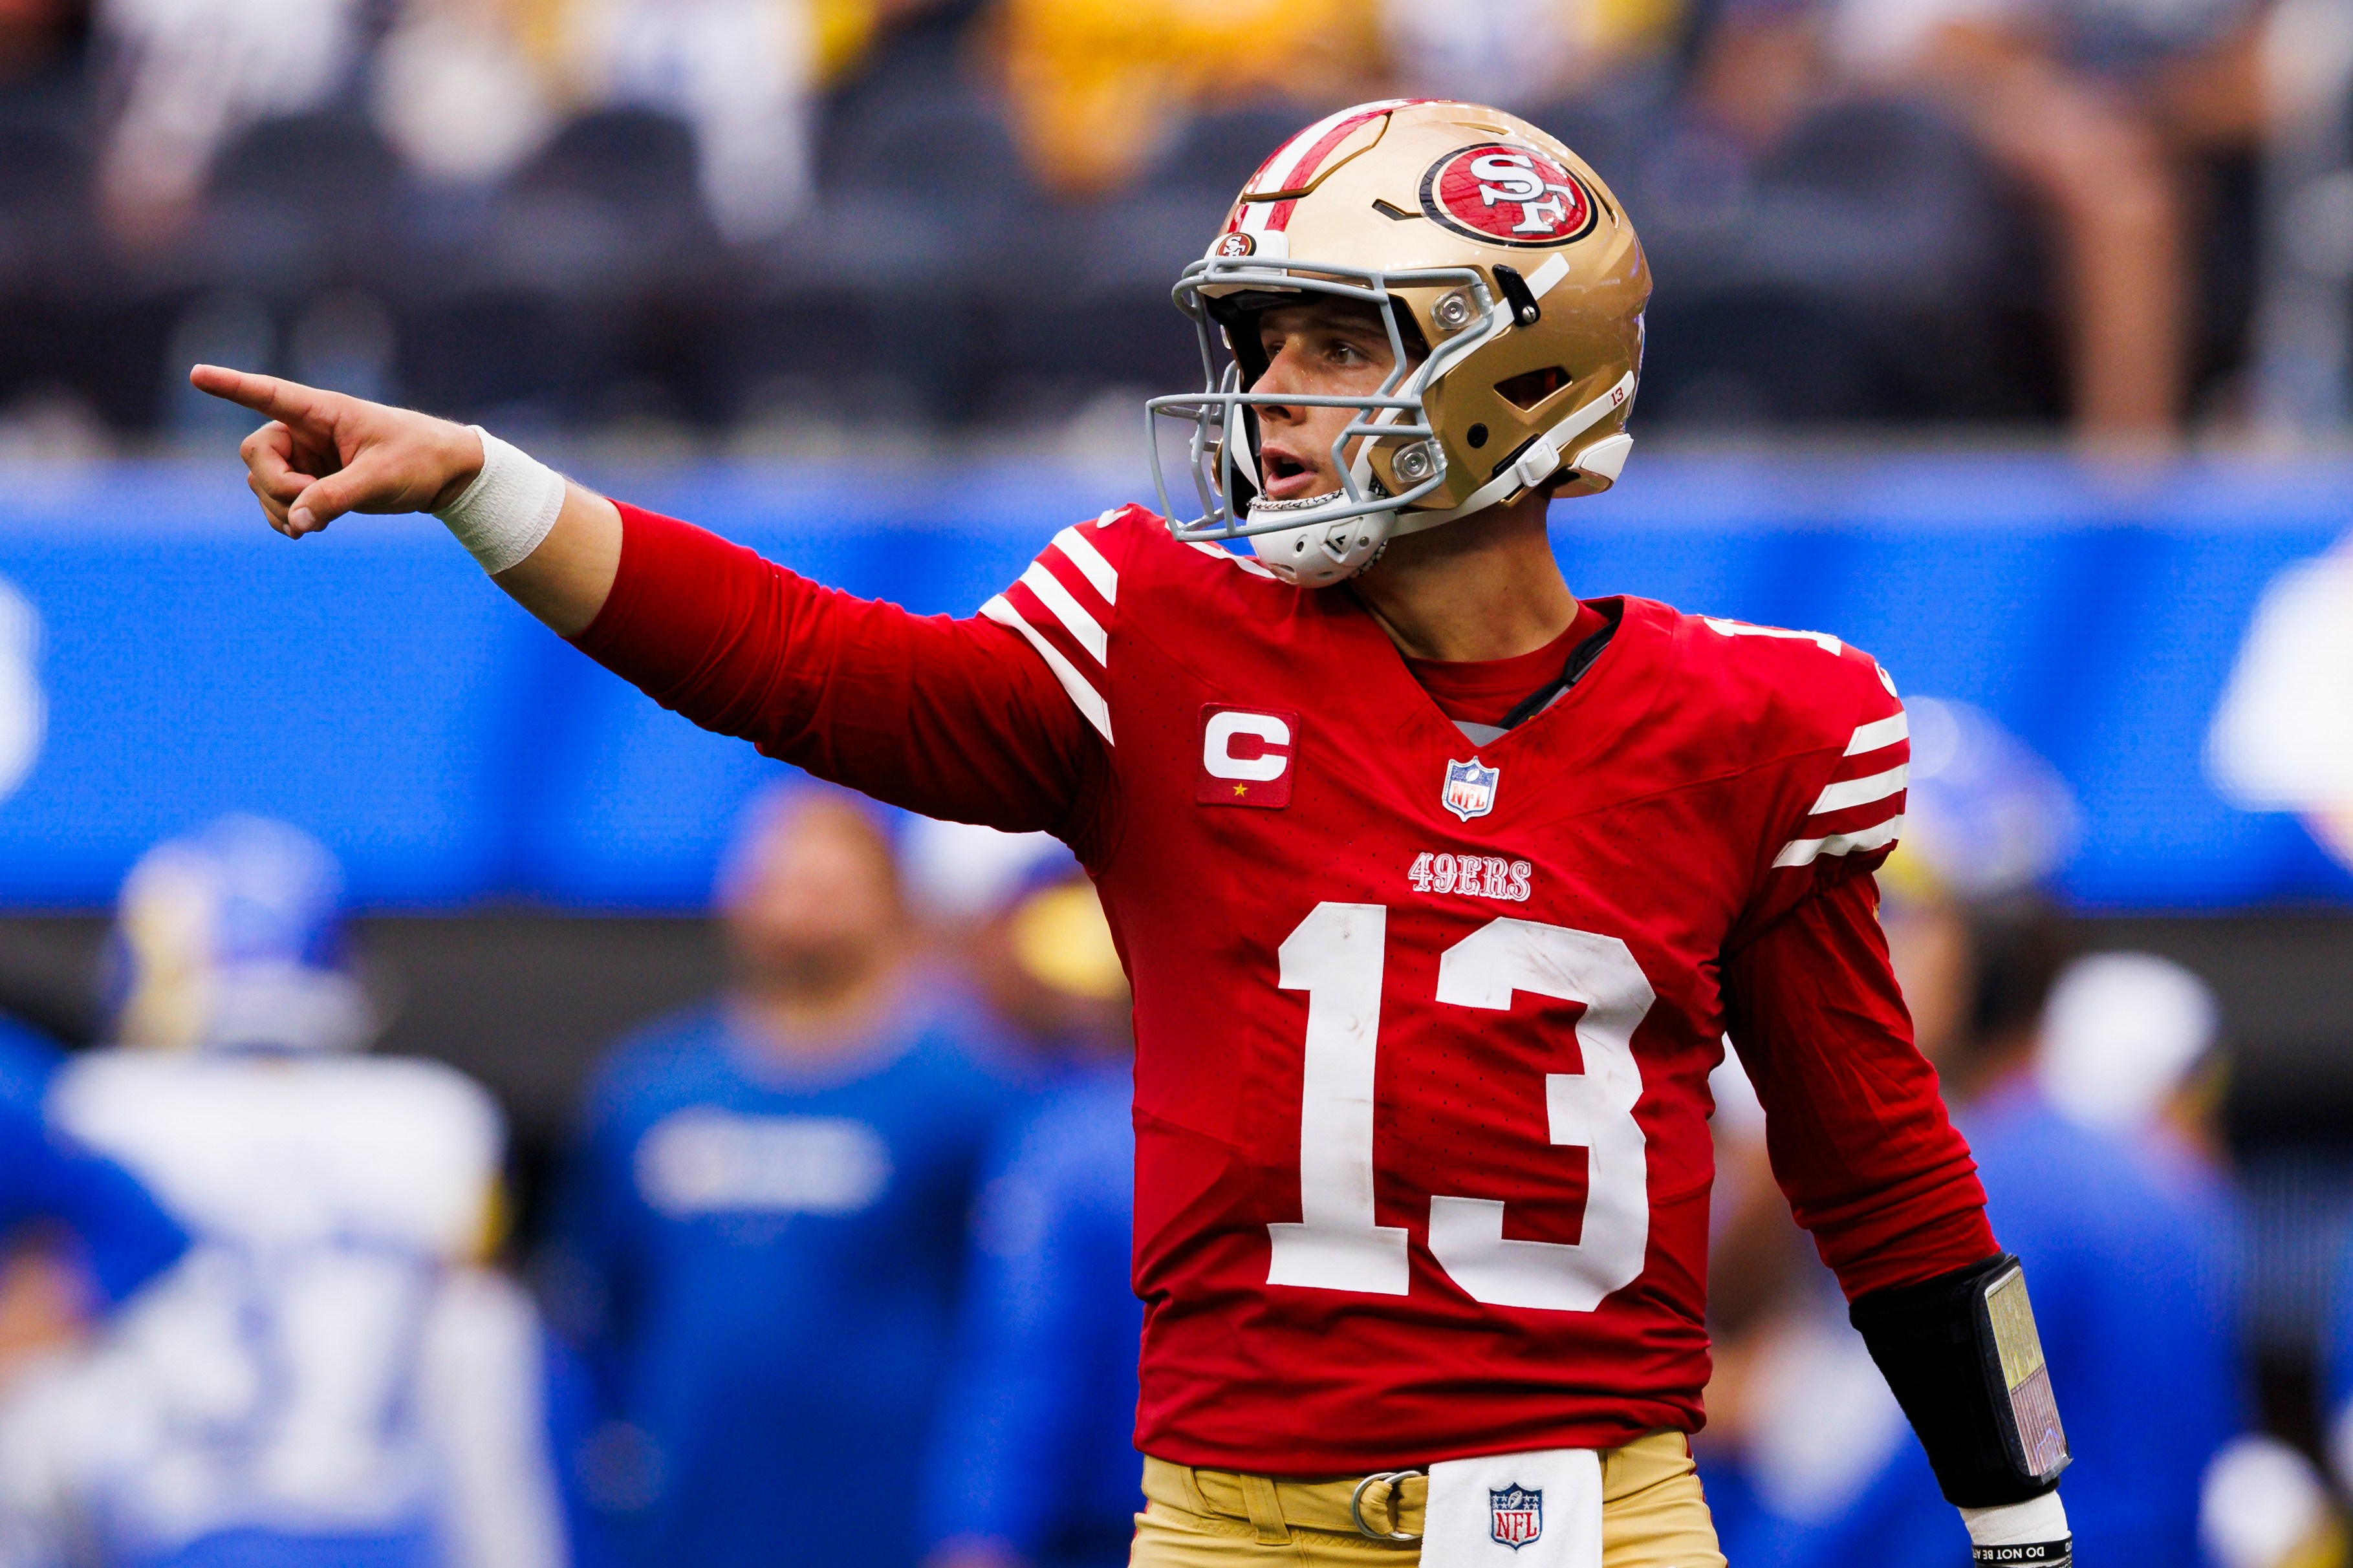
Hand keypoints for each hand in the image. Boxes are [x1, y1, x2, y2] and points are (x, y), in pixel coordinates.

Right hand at [189, 365, 485, 539]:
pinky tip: (311, 528)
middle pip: (255, 454)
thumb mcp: (381, 478)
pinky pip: (275, 502)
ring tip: (321, 522)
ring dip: (281, 507)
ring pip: (260, 483)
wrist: (443, 475)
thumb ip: (336, 498)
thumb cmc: (419, 459)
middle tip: (313, 502)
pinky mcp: (309, 482)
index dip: (231, 386)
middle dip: (276, 485)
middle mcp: (304, 430)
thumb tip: (297, 523)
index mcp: (322, 411)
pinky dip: (287, 519)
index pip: (269, 394)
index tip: (196, 375)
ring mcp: (303, 457)